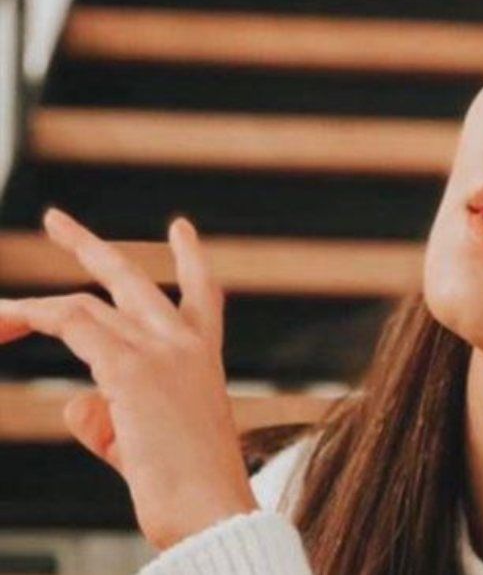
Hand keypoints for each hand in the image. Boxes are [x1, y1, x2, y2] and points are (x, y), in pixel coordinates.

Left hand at [0, 208, 257, 549]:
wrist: (210, 511)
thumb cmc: (187, 488)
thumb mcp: (146, 445)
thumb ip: (108, 417)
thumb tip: (78, 402)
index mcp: (203, 363)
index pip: (203, 297)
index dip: (190, 260)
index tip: (181, 229)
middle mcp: (186, 347)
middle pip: (132, 280)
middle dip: (89, 248)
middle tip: (56, 221)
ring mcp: (160, 353)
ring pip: (85, 306)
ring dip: (32, 307)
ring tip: (0, 313)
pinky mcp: (131, 370)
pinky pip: (73, 325)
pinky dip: (38, 319)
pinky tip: (10, 321)